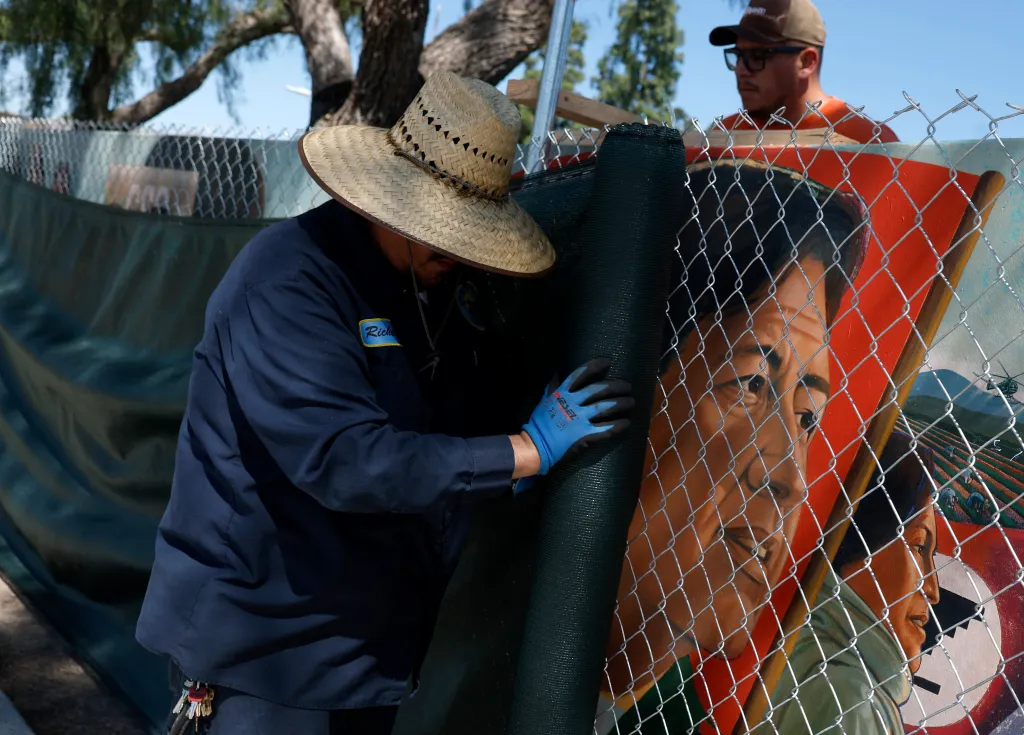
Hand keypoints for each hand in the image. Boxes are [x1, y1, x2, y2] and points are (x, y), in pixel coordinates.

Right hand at [521, 358, 633, 475]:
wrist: (536, 446)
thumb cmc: (539, 422)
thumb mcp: (545, 399)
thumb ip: (553, 386)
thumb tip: (558, 372)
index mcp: (563, 393)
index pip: (581, 374)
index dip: (596, 366)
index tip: (608, 362)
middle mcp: (573, 403)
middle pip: (599, 390)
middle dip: (616, 386)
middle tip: (628, 386)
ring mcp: (580, 419)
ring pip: (606, 407)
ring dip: (622, 403)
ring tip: (631, 402)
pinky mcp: (586, 435)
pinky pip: (606, 428)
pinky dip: (619, 425)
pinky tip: (627, 423)